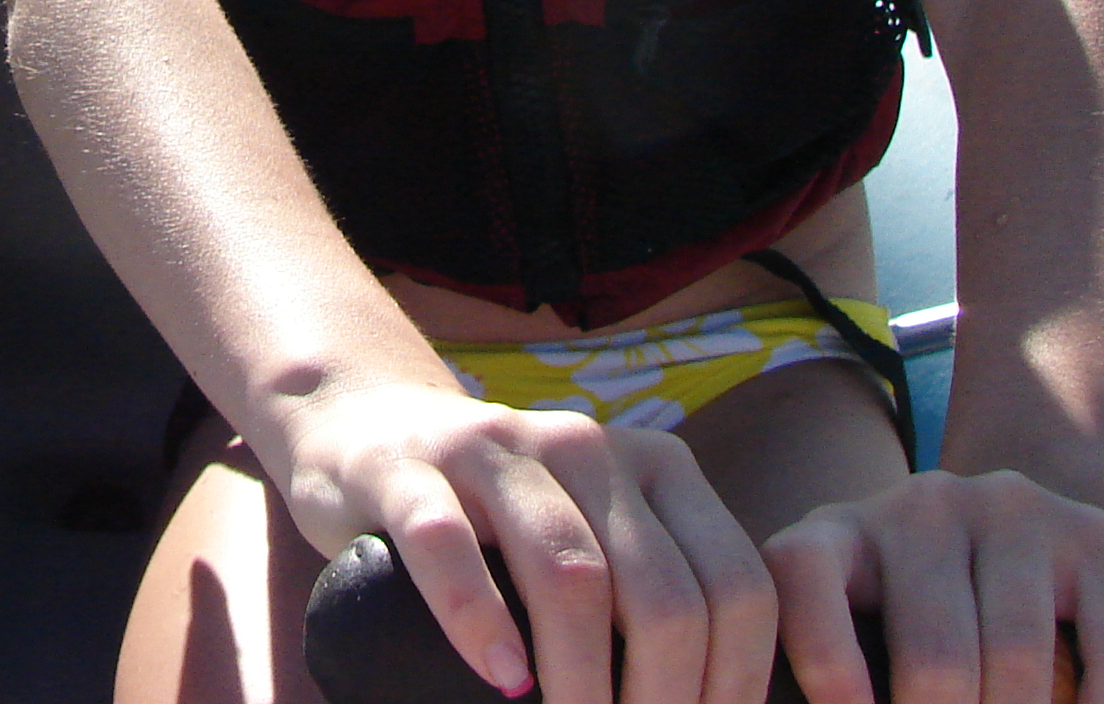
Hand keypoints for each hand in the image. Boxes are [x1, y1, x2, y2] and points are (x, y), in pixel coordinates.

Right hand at [278, 382, 776, 703]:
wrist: (366, 427)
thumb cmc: (502, 522)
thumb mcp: (597, 536)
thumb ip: (654, 599)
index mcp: (657, 466)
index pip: (736, 584)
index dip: (737, 683)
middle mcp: (587, 446)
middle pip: (664, 594)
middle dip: (664, 700)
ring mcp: (494, 451)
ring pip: (569, 573)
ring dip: (582, 682)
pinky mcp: (408, 470)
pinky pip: (448, 544)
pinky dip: (479, 620)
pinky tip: (504, 679)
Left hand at [766, 471, 1103, 703]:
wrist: (1025, 530)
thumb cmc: (915, 617)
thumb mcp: (858, 629)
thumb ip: (843, 671)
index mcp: (837, 532)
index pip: (804, 582)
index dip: (826, 668)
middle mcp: (920, 507)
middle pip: (935, 664)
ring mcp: (1011, 512)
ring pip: (1019, 662)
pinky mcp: (1096, 536)